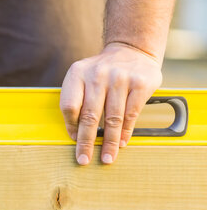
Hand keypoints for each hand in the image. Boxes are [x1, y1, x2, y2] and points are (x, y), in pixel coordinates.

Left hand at [60, 42, 162, 164]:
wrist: (132, 50)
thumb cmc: (102, 73)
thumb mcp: (83, 78)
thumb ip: (77, 101)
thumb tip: (76, 135)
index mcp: (77, 73)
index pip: (70, 106)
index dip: (71, 126)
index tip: (74, 140)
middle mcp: (98, 74)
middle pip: (89, 116)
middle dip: (86, 142)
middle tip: (84, 160)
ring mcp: (120, 78)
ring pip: (112, 118)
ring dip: (108, 142)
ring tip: (107, 158)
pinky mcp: (140, 83)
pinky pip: (131, 114)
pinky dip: (125, 131)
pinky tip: (121, 143)